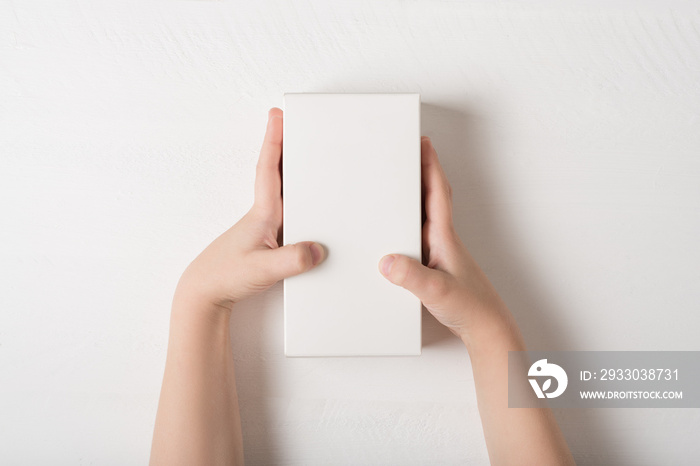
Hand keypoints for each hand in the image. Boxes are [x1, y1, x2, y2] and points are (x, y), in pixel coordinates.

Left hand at [175, 108, 324, 312]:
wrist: (206, 294)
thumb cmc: (225, 276)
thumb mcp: (262, 269)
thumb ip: (291, 261)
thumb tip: (318, 250)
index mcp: (262, 214)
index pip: (268, 169)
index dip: (274, 141)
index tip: (278, 116)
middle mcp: (264, 216)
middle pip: (280, 175)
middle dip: (289, 148)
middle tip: (301, 126)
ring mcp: (266, 228)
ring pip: (285, 194)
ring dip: (294, 175)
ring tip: (311, 158)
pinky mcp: (270, 242)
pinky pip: (290, 215)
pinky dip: (300, 204)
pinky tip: (310, 208)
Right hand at [378, 137, 515, 346]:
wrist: (485, 329)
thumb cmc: (470, 307)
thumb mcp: (437, 292)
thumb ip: (412, 277)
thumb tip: (387, 261)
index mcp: (444, 237)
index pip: (436, 193)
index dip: (430, 166)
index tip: (422, 143)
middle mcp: (442, 240)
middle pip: (429, 198)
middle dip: (418, 173)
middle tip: (404, 154)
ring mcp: (438, 253)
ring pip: (422, 217)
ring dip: (412, 198)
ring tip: (393, 185)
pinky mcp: (433, 266)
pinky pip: (416, 237)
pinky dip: (406, 225)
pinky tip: (394, 234)